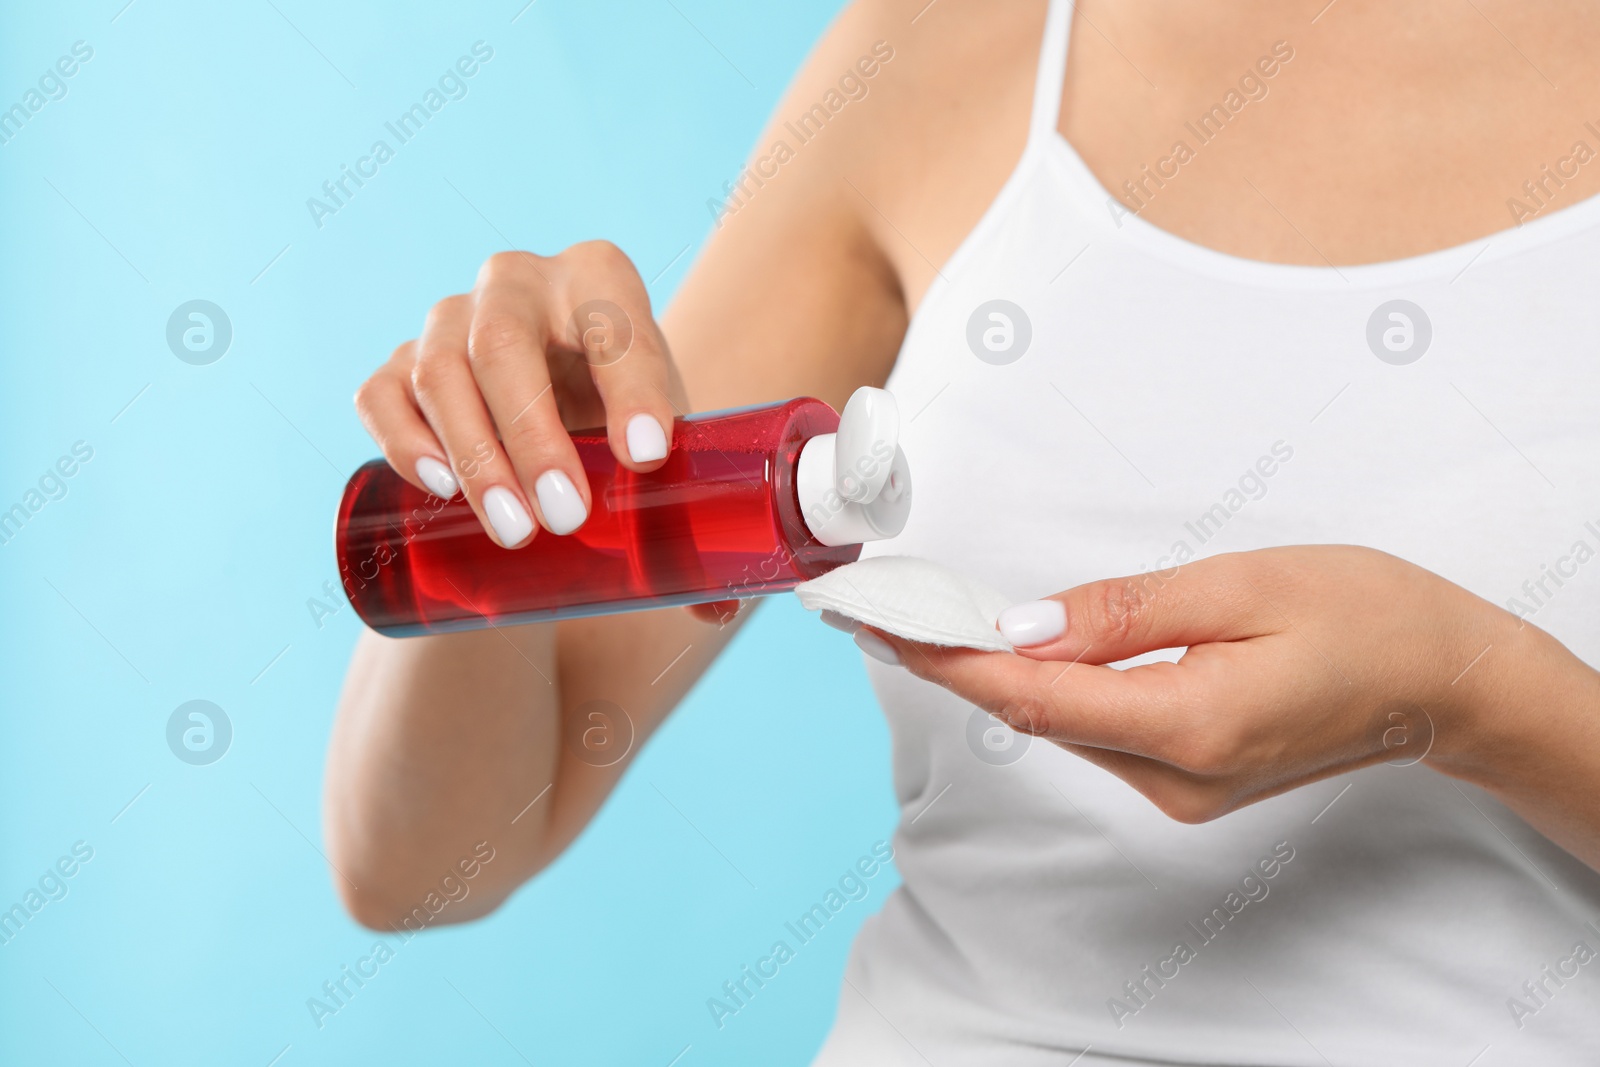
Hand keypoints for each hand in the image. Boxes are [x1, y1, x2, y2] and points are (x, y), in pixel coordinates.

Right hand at [355, 242, 686, 547]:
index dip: (631, 385)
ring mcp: (448, 320)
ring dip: (475, 454)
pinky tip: (439, 487)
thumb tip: (718, 608)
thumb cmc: (617, 422)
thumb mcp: (664, 443)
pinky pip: (382, 394)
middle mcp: (518, 283)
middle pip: (504, 342)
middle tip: (567, 517)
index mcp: (600, 279)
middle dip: (534, 433)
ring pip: (440, 370)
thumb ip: (694, 516)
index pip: (614, 319)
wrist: (552, 414)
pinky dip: (402, 439)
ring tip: (516, 531)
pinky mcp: (399, 364)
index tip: (646, 456)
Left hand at [866, 546, 1519, 822]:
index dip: (945, 661)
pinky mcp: (1188, 781)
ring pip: (1061, 725)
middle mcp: (1176, 777)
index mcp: (1190, 725)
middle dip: (956, 662)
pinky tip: (1021, 651)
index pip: (1032, 697)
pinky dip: (1049, 690)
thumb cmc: (1364, 616)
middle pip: (1035, 716)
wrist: (1443, 681)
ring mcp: (1181, 789)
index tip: (879, 625)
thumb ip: (1124, 612)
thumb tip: (1021, 628)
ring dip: (997, 674)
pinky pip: (1096, 730)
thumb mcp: (1242, 585)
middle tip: (886, 607)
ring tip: (934, 620)